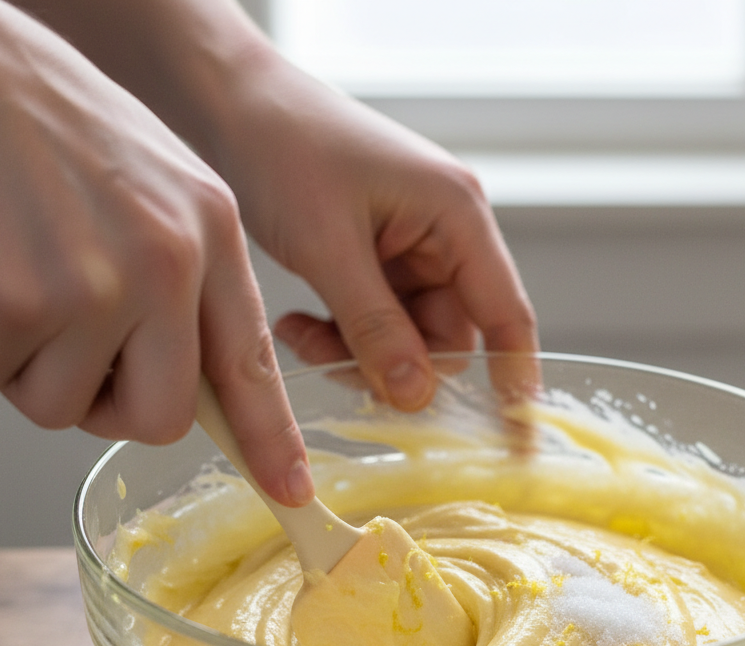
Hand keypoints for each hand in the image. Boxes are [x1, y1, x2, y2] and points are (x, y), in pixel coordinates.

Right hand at [0, 0, 311, 505]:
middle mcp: (165, 262)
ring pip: (64, 404)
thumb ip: (190, 283)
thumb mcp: (158, 188)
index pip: (250, 364)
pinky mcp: (11, 300)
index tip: (290, 492)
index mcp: (209, 232)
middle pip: (160, 419)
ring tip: (19, 276)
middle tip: (77, 354)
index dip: (270, 439)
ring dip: (34, 365)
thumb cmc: (52, 125)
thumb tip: (195, 387)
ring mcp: (91, 284)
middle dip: (113, 406)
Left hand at [196, 51, 539, 407]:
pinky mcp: (378, 264)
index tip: (514, 443)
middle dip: (399, 367)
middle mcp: (446, 237)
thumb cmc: (286, 147)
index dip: (515, 383)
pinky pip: (376, 326)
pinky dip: (341, 337)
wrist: (229, 104)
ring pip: (408, 341)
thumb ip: (376, 328)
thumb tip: (416, 396)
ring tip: (302, 336)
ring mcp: (412, 252)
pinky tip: (297, 325)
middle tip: (340, 368)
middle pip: (450, 339)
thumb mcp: (330, 247)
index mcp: (458, 217)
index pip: (507, 317)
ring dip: (358, 354)